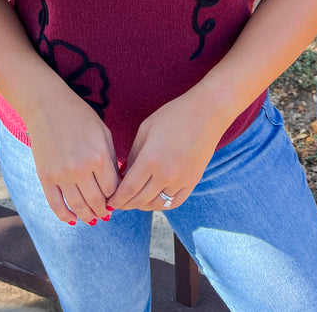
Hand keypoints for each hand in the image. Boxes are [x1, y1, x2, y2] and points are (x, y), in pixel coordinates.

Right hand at [23, 86, 119, 225]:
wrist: (46, 105)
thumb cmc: (79, 115)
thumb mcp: (102, 132)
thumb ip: (110, 158)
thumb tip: (114, 184)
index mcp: (99, 156)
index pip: (113, 189)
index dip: (117, 196)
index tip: (117, 198)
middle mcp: (81, 168)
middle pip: (97, 201)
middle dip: (104, 210)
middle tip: (106, 212)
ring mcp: (61, 174)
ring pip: (78, 207)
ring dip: (87, 216)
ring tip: (92, 218)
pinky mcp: (45, 176)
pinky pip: (55, 204)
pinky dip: (65, 215)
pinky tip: (72, 218)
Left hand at [107, 85, 231, 211]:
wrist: (207, 112)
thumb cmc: (174, 115)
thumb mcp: (146, 129)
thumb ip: (134, 154)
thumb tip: (125, 174)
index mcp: (151, 159)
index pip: (128, 189)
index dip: (117, 199)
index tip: (110, 202)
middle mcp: (166, 174)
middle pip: (140, 201)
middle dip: (126, 204)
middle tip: (118, 204)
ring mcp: (181, 180)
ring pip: (157, 204)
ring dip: (143, 205)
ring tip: (135, 200)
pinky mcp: (193, 181)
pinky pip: (174, 202)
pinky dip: (162, 204)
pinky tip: (155, 199)